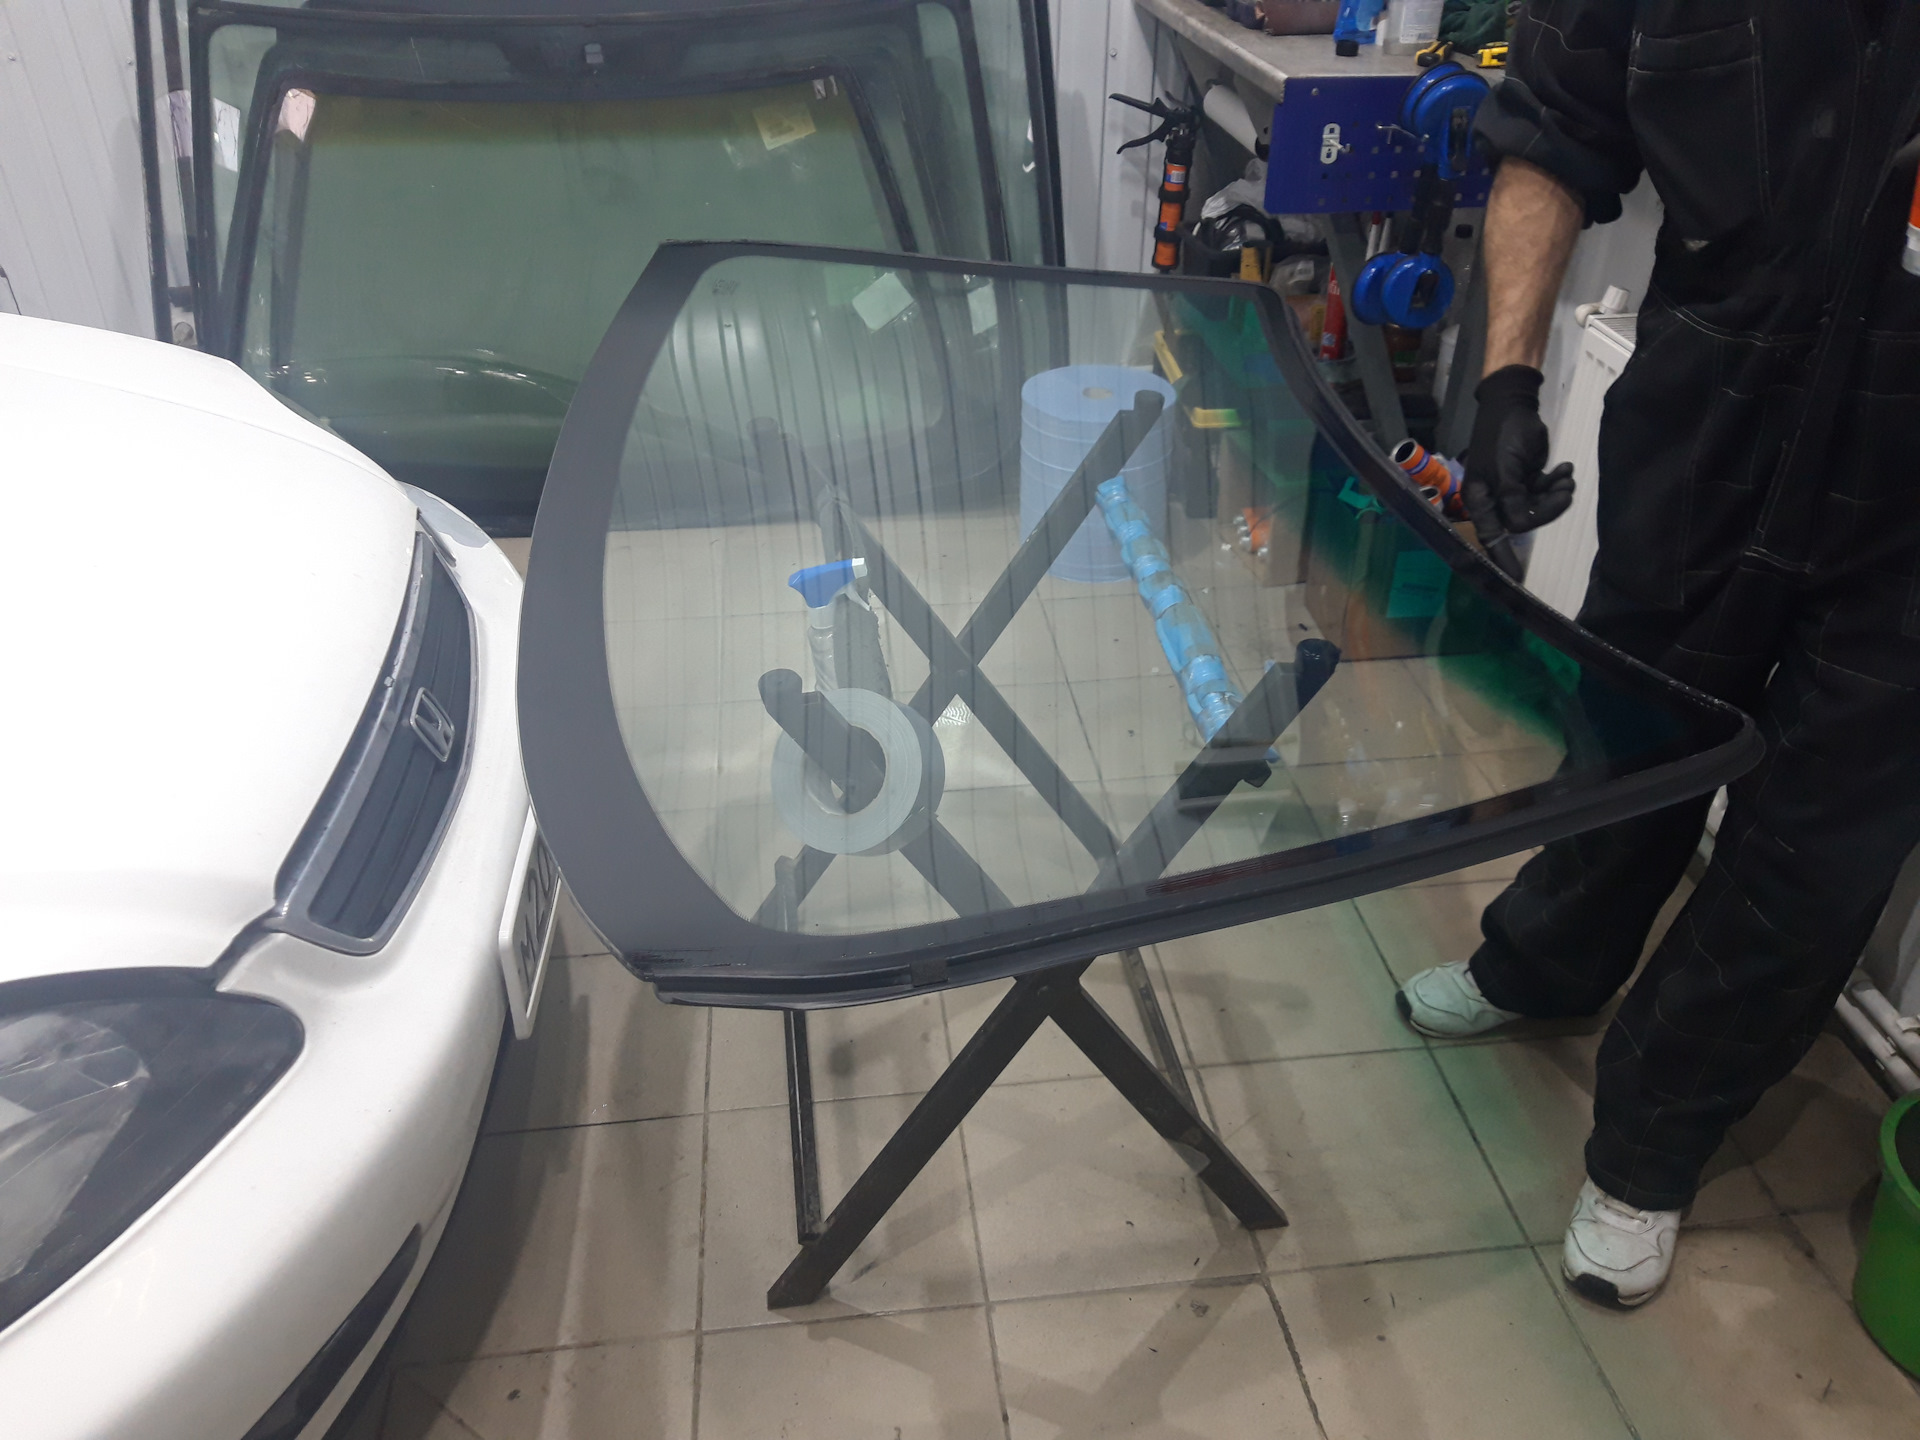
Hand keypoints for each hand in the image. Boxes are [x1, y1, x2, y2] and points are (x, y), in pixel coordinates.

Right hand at [1463, 365, 1575, 577]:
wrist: (1514, 404)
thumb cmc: (1502, 435)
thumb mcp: (1506, 467)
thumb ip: (1513, 498)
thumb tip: (1520, 527)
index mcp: (1481, 499)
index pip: (1493, 535)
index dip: (1504, 558)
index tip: (1516, 578)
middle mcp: (1496, 499)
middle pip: (1525, 521)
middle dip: (1548, 509)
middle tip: (1566, 492)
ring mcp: (1514, 489)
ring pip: (1540, 506)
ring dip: (1558, 493)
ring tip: (1566, 476)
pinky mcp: (1529, 478)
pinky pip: (1546, 491)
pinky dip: (1559, 482)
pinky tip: (1565, 468)